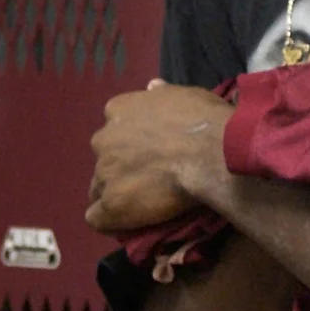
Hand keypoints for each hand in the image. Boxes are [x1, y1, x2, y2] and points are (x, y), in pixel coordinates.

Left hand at [85, 80, 233, 233]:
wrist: (211, 152)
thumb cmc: (203, 120)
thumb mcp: (184, 95)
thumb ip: (161, 95)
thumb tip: (151, 87)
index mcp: (118, 109)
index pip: (113, 130)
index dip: (129, 144)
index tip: (147, 153)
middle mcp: (103, 138)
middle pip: (105, 160)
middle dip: (120, 169)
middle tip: (149, 178)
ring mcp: (104, 172)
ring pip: (100, 188)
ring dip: (118, 194)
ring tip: (143, 205)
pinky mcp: (111, 204)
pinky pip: (98, 218)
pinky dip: (110, 221)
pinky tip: (127, 224)